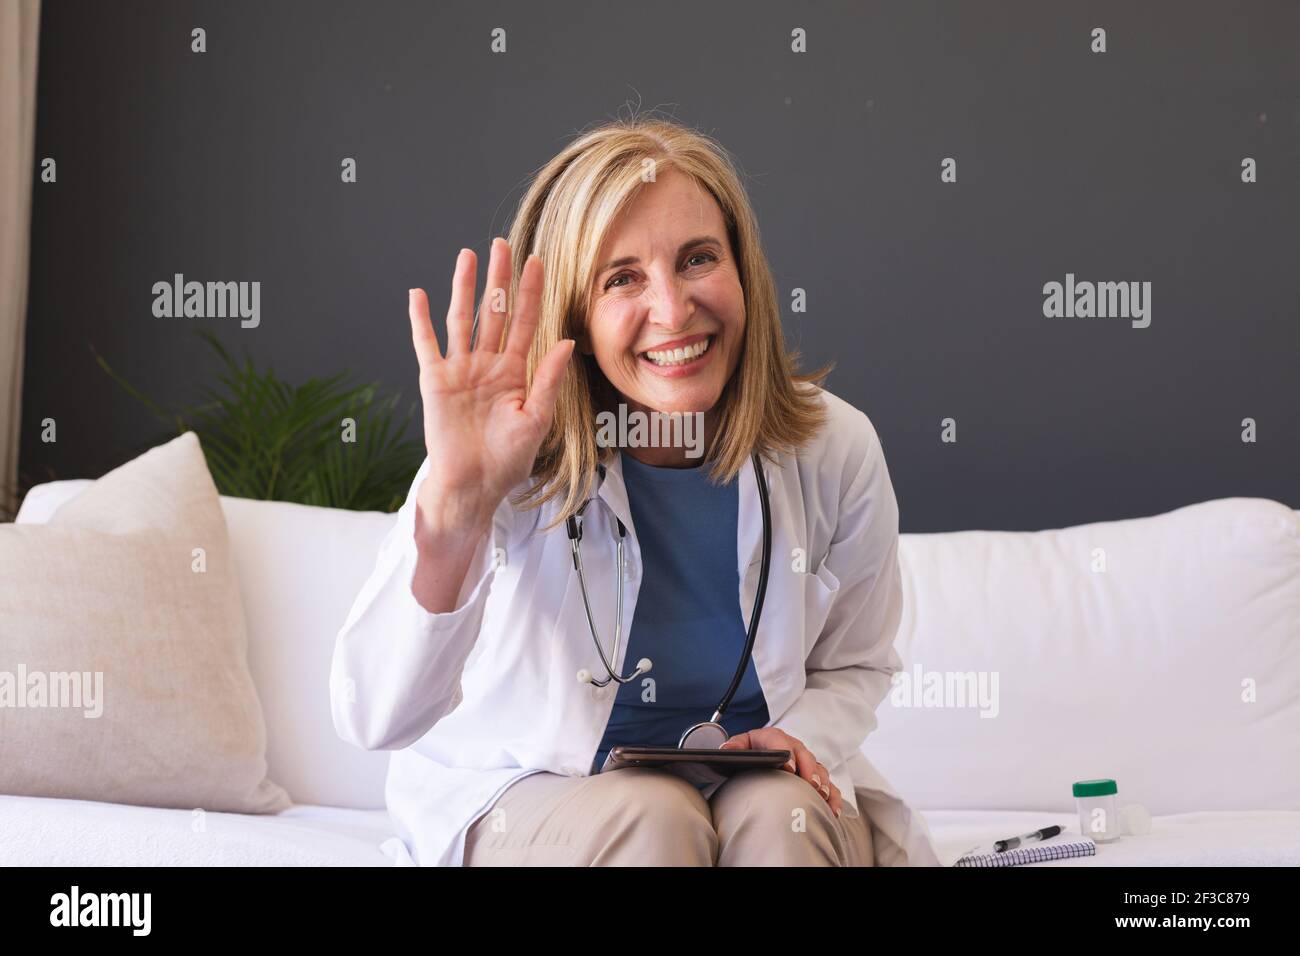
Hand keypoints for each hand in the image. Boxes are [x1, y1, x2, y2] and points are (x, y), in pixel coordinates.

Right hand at [408, 238, 574, 532]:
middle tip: (503, 244)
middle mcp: (487, 365)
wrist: (474, 485)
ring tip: (468, 255)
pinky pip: (426, 344)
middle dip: (499, 279)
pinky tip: (419, 294)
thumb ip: (549, 379)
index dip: (532, 293)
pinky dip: (420, 320)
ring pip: (462, 319)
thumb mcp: (537, 418)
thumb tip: (567, 342)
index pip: (526, 323)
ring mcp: (460, 370)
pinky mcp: (434, 381)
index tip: (539, 262)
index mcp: (514, 373)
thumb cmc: (508, 460)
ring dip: (464, 287)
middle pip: (494, 312)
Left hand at [719, 728, 842, 816]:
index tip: (788, 768)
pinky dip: (832, 796)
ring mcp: (805, 761)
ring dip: (822, 782)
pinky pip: (828, 784)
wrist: (759, 756)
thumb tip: (725, 751)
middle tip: (810, 784)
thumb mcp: (741, 746)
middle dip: (809, 770)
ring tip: (821, 795)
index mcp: (773, 737)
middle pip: (805, 755)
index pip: (780, 741)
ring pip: (819, 769)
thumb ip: (734, 747)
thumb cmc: (751, 751)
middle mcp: (793, 747)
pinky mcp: (814, 775)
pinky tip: (832, 810)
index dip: (786, 753)